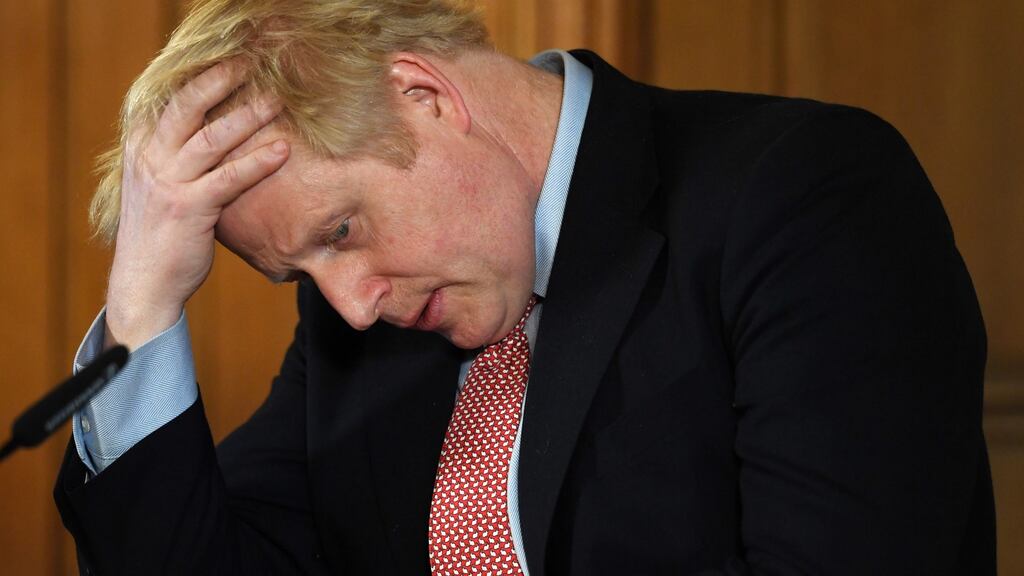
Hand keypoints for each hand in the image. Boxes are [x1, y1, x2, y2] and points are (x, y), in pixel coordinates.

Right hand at [104, 61, 288, 349]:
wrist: (144, 283)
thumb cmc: (161, 236)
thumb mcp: (160, 188)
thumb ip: (179, 161)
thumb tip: (216, 138)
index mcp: (141, 151)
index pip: (167, 103)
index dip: (196, 80)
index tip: (225, 65)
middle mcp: (150, 160)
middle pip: (185, 107)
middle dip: (217, 82)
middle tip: (248, 66)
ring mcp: (167, 183)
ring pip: (210, 138)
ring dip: (246, 116)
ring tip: (275, 101)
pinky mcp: (189, 208)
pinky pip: (229, 177)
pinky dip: (258, 161)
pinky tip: (282, 151)